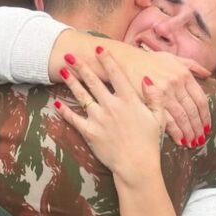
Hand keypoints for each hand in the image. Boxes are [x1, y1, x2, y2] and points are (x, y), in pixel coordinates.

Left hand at [55, 49, 164, 186]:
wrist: (137, 166)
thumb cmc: (149, 143)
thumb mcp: (158, 118)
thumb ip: (154, 97)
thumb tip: (147, 79)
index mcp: (129, 100)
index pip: (116, 74)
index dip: (106, 60)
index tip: (98, 48)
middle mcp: (112, 105)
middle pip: (93, 81)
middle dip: (81, 66)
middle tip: (70, 55)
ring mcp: (99, 118)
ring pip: (81, 96)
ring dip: (71, 82)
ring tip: (62, 71)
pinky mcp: (89, 132)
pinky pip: (74, 118)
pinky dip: (64, 110)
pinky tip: (57, 102)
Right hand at [106, 45, 210, 146]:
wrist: (121, 62)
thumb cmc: (146, 62)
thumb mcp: (171, 58)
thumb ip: (191, 65)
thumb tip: (207, 74)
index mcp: (183, 74)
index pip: (200, 99)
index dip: (205, 116)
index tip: (207, 126)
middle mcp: (176, 84)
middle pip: (192, 111)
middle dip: (198, 127)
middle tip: (201, 139)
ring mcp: (163, 93)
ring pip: (182, 118)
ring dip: (188, 132)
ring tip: (192, 142)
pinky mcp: (150, 102)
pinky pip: (167, 121)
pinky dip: (175, 133)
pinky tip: (179, 140)